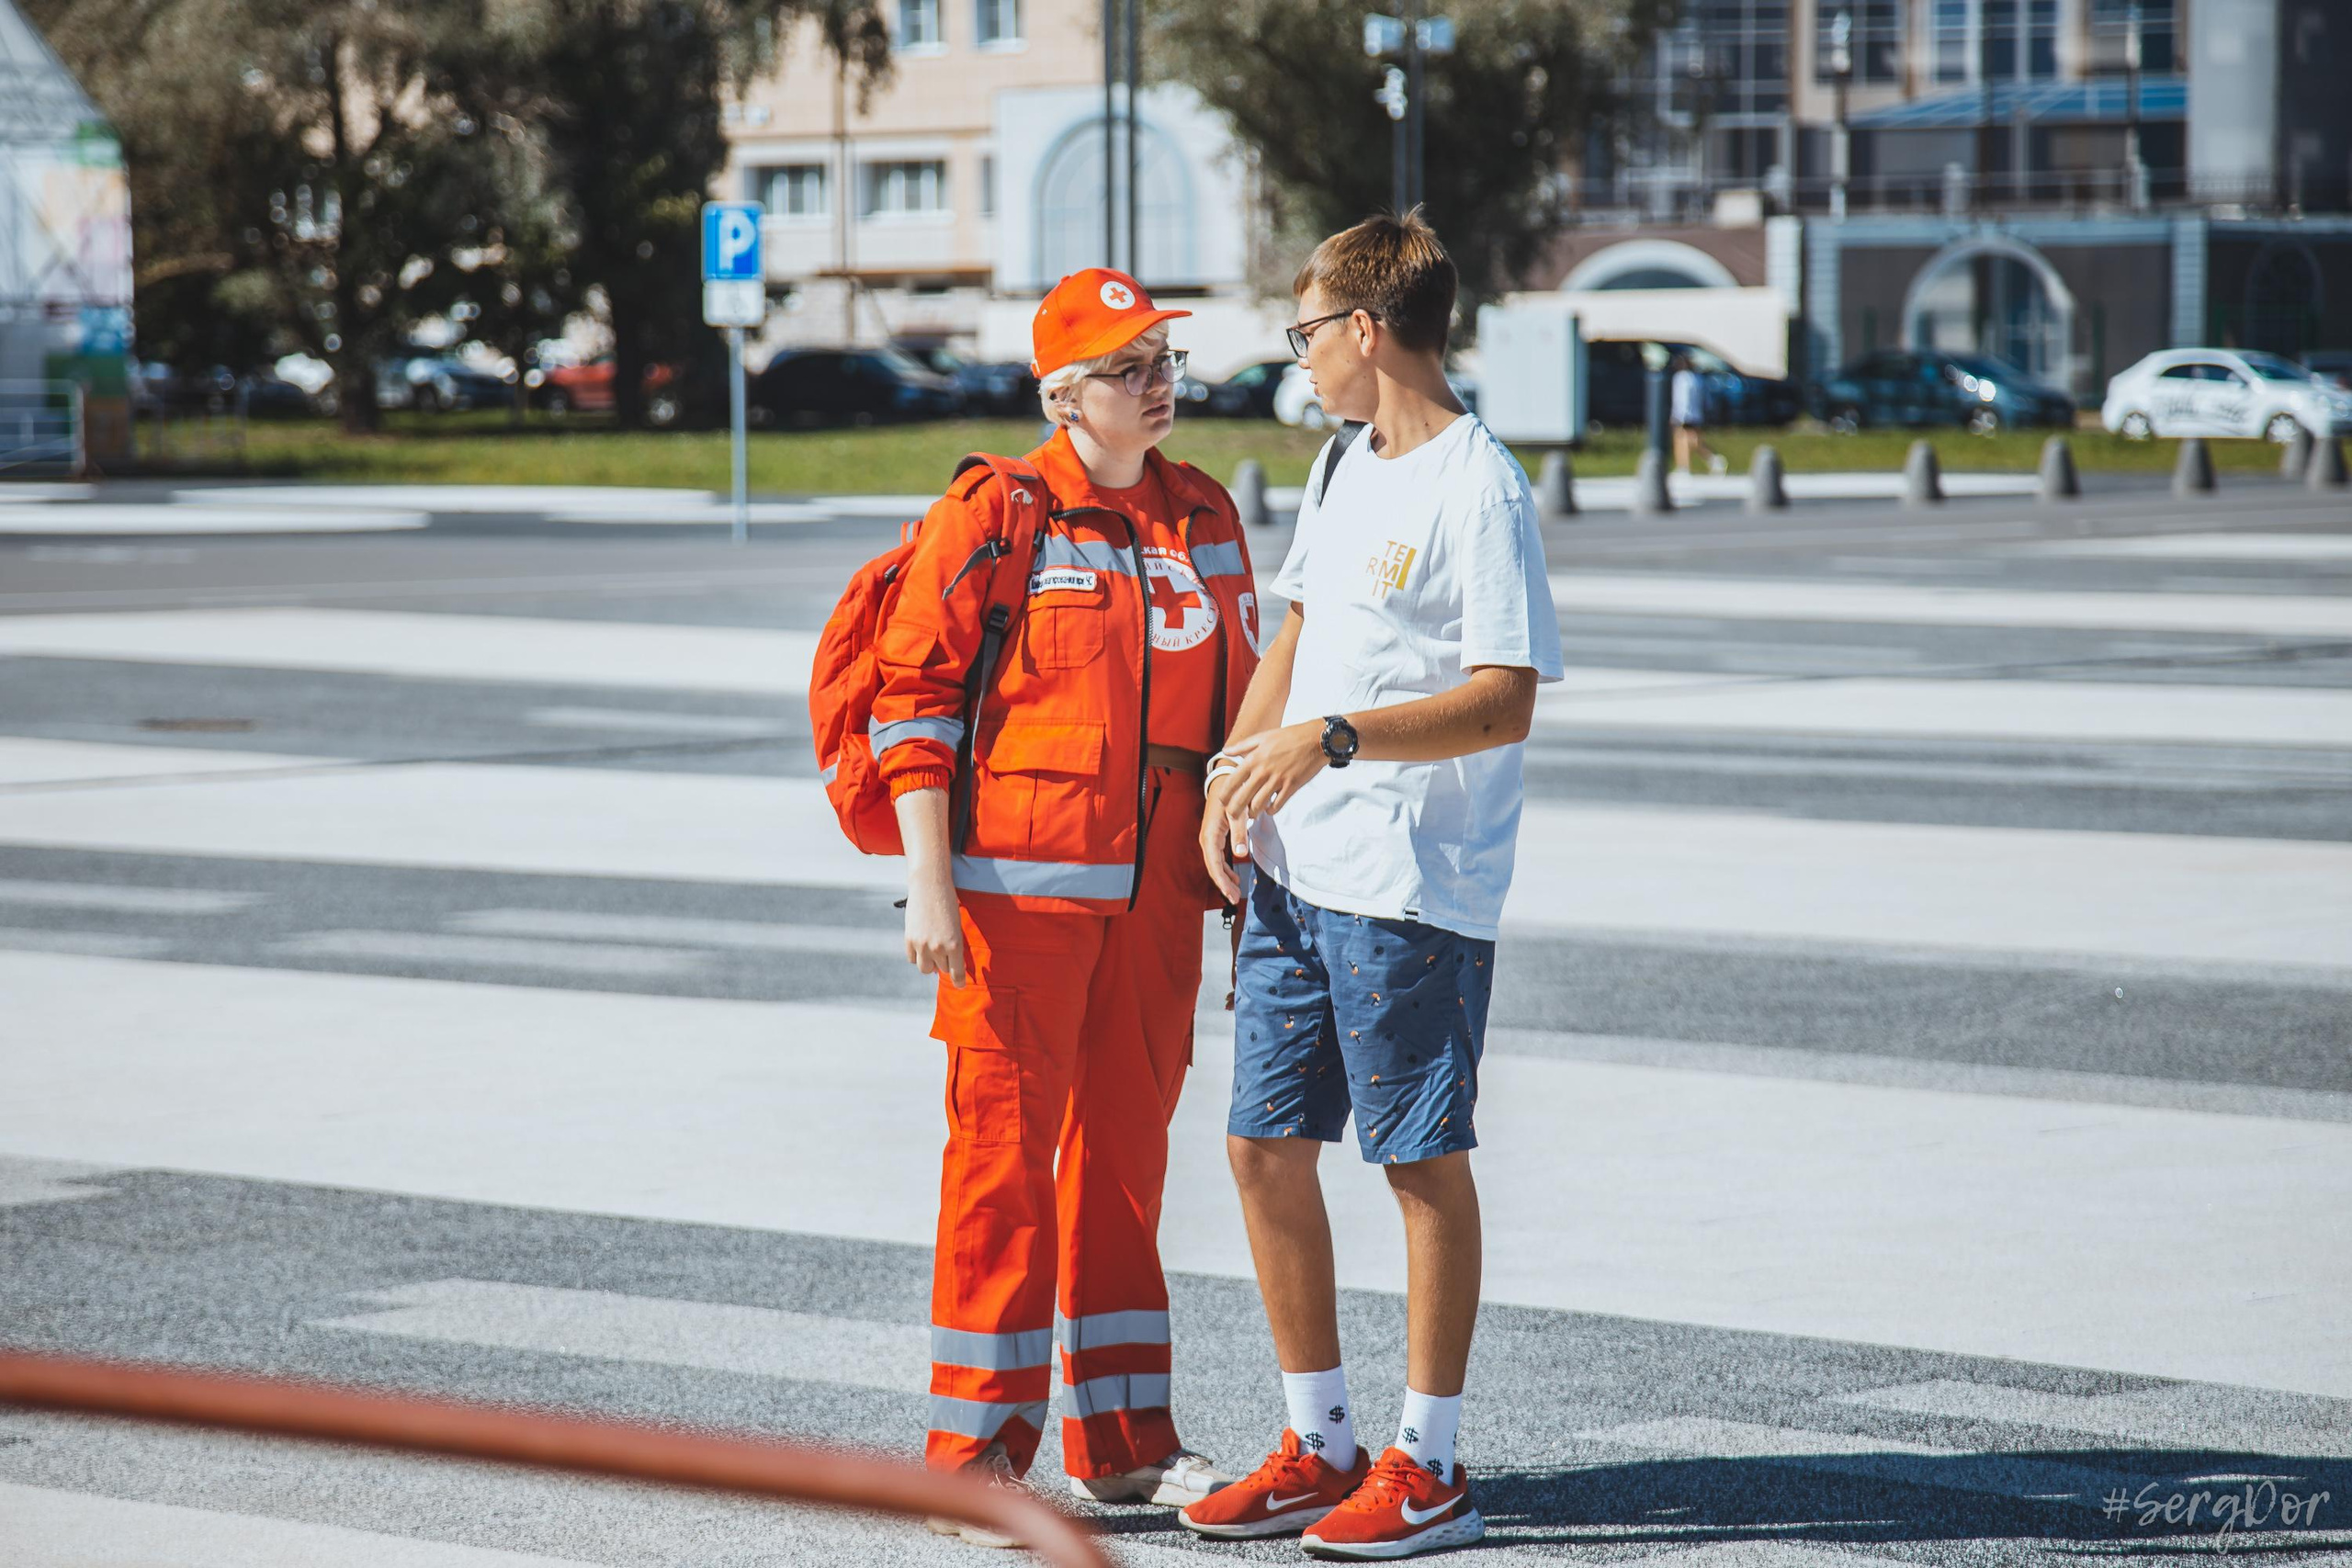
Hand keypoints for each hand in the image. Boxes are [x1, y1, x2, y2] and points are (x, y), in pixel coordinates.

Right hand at [903, 869, 967, 986]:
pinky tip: (921, 946)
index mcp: (955, 944)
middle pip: (941, 969)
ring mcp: (922, 945)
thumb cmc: (948, 902)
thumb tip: (947, 963)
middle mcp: (938, 948)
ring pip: (925, 968)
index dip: (959, 981)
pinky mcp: (909, 939)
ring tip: (932, 952)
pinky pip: (912, 959)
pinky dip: (917, 955)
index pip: (956, 973)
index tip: (960, 985)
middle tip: (944, 954)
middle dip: (944, 964)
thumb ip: (953, 944)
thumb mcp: (957, 925)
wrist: (930, 884)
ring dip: (930, 963)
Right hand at [1200, 770, 1243, 902]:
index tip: (1230, 895)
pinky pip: (1218, 859)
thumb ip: (1240, 833)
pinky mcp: (1215, 838)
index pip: (1214, 865)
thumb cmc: (1231, 796)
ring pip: (1215, 865)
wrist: (1224, 781)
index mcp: (1210, 836)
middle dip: (1223, 884)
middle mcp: (1207, 840)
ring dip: (1224, 879)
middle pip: (1213, 868)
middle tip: (1234, 899)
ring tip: (1235, 892)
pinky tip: (1235, 878)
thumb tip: (1240, 855)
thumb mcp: (1237, 814)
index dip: (1221, 881)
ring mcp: (1210, 839)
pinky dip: (1226, 870)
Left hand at [1222, 721, 1327, 822]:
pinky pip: (1277, 805)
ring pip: (1258, 805)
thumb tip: (1226, 750)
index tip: (1222, 801)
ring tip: (1253, 813)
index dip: (1224, 795)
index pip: (1232, 782)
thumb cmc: (1290, 736)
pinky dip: (1271, 810)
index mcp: (1254, 759)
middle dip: (1234, 811)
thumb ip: (1242, 745)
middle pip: (1242, 799)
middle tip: (1234, 815)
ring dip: (1253, 812)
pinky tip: (1270, 808)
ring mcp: (1278, 780)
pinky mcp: (1291, 787)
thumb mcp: (1263, 736)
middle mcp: (1263, 771)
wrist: (1316, 740)